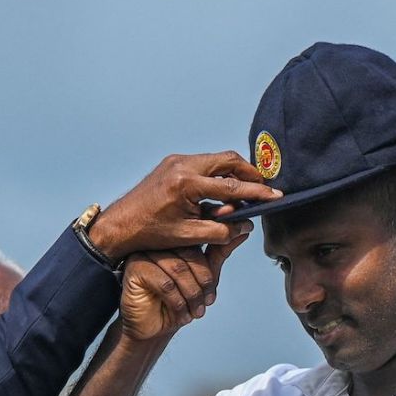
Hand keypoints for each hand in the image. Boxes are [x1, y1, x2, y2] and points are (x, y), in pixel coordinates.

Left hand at [89, 152, 279, 259]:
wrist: (121, 224)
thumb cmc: (150, 232)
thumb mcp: (189, 235)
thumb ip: (221, 231)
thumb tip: (246, 224)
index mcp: (186, 184)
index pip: (231, 186)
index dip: (257, 192)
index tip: (275, 196)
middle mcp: (182, 165)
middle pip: (228, 161)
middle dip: (248, 175)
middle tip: (262, 189)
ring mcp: (176, 161)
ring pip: (217, 160)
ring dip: (233, 175)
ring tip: (243, 194)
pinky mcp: (173, 163)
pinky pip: (204, 163)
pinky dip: (217, 175)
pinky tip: (222, 192)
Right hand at [119, 232, 249, 340]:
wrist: (151, 327)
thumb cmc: (176, 300)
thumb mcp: (203, 276)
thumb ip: (219, 252)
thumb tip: (244, 230)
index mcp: (175, 239)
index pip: (199, 245)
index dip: (208, 273)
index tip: (212, 297)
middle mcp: (159, 242)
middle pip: (190, 255)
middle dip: (202, 284)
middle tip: (205, 305)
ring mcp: (144, 253)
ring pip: (178, 269)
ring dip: (191, 295)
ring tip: (194, 313)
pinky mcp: (134, 269)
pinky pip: (164, 282)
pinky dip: (177, 302)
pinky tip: (180, 315)